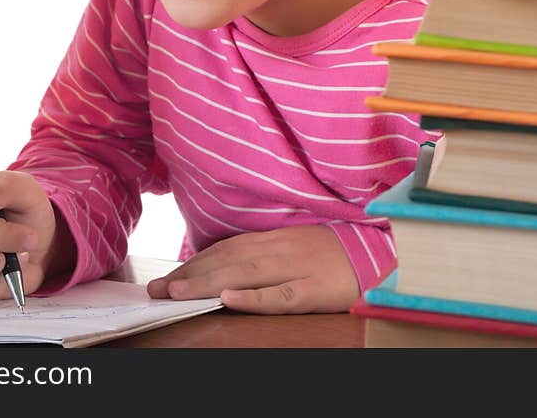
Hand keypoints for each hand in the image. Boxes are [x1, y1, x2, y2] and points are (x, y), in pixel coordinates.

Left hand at [146, 225, 359, 313]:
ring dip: (207, 282)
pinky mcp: (315, 289)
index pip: (224, 249)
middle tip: (156, 290)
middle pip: (226, 260)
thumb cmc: (334, 251)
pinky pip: (281, 295)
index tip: (165, 278)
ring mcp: (296, 267)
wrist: (381, 253)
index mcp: (273, 238)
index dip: (192, 262)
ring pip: (245, 274)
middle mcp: (279, 248)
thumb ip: (262, 251)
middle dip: (188, 274)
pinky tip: (230, 299)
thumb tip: (224, 264)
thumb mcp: (294, 244)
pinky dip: (254, 297)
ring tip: (177, 293)